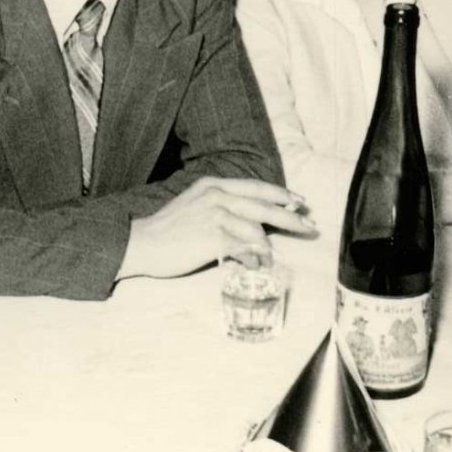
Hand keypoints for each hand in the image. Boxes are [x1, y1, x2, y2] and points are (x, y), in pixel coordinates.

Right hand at [117, 177, 316, 279]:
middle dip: (291, 217)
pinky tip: (254, 266)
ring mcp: (215, 216)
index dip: (281, 194)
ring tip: (266, 261)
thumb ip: (222, 207)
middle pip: (265, 205)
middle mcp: (216, 196)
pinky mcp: (213, 239)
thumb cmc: (168, 229)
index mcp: (213, 185)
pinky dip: (254, 259)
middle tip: (310, 226)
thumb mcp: (194, 205)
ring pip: (257, 230)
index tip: (299, 201)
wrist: (141, 243)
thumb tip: (251, 222)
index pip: (256, 187)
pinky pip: (245, 249)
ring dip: (267, 249)